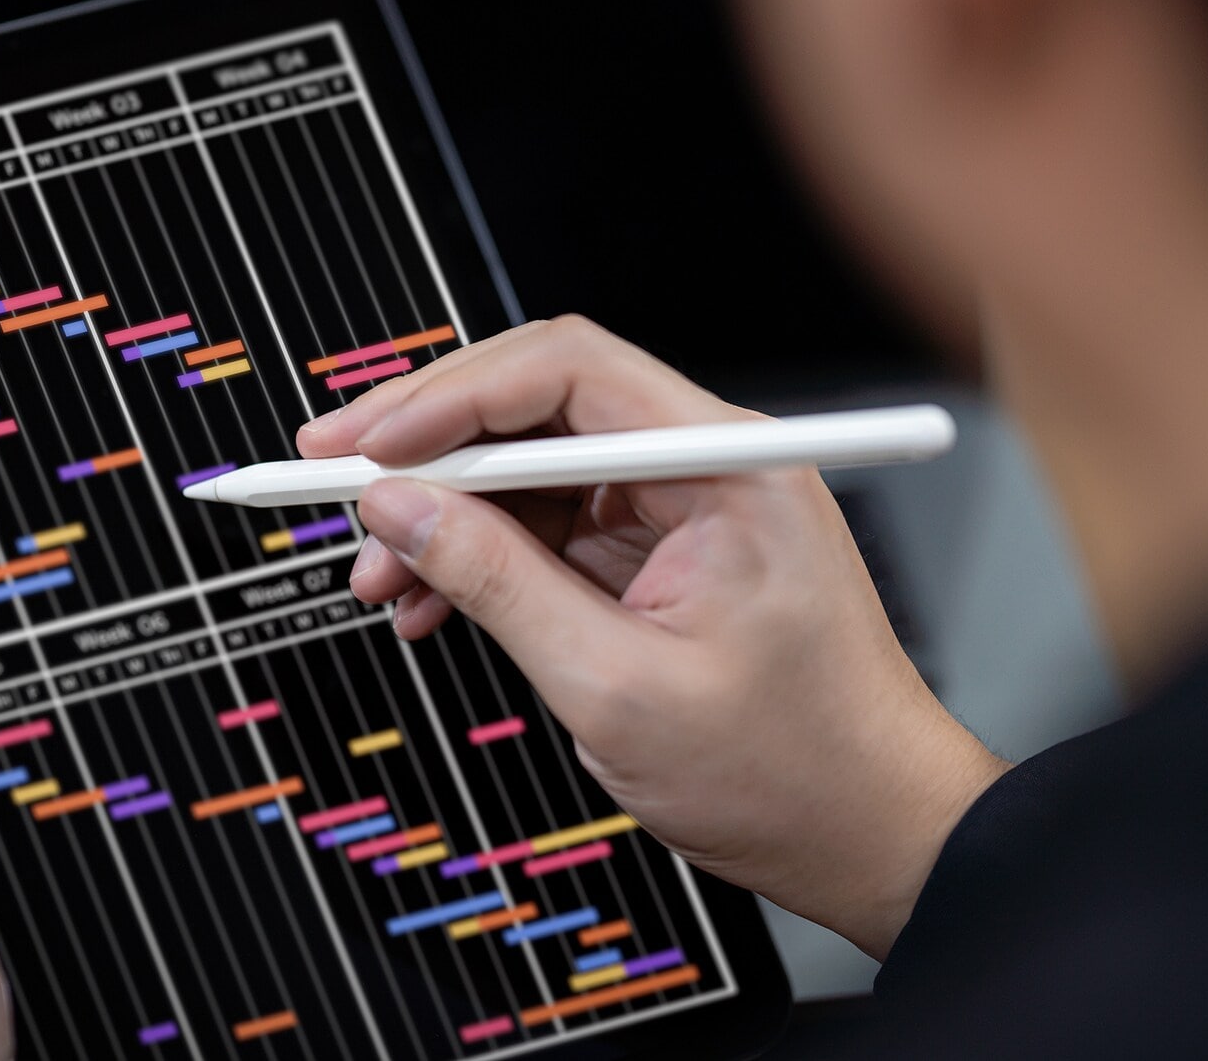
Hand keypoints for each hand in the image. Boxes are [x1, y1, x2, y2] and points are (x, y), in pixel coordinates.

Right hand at [300, 317, 1006, 958]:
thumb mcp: (617, 687)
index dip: (449, 396)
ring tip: (377, 578)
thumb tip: (400, 510)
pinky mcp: (660, 551)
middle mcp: (704, 463)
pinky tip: (428, 603)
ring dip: (444, 513)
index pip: (565, 369)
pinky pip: (550, 527)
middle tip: (331, 482)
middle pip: (537, 404)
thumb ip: (498, 585)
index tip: (364, 444)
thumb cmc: (794, 772)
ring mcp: (681, 506)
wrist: (875, 838)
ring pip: (530, 468)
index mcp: (725, 464)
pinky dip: (482, 560)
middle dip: (428, 448)